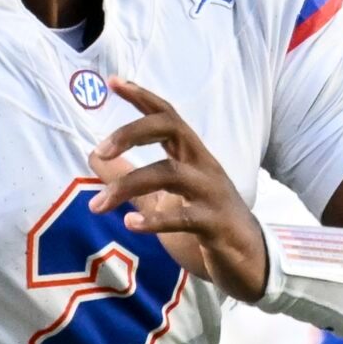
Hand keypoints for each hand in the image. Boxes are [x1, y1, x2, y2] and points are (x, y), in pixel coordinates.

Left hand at [87, 79, 269, 299]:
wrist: (249, 262)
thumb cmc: (205, 224)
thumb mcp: (161, 198)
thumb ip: (130, 176)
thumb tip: (93, 155)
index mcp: (191, 156)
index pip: (166, 116)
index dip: (142, 96)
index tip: (113, 81)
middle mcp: (203, 166)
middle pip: (171, 129)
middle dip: (132, 132)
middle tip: (100, 149)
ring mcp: (211, 194)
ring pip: (170, 174)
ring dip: (128, 186)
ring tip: (98, 205)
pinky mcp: (216, 224)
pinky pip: (185, 217)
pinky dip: (155, 221)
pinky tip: (131, 225)